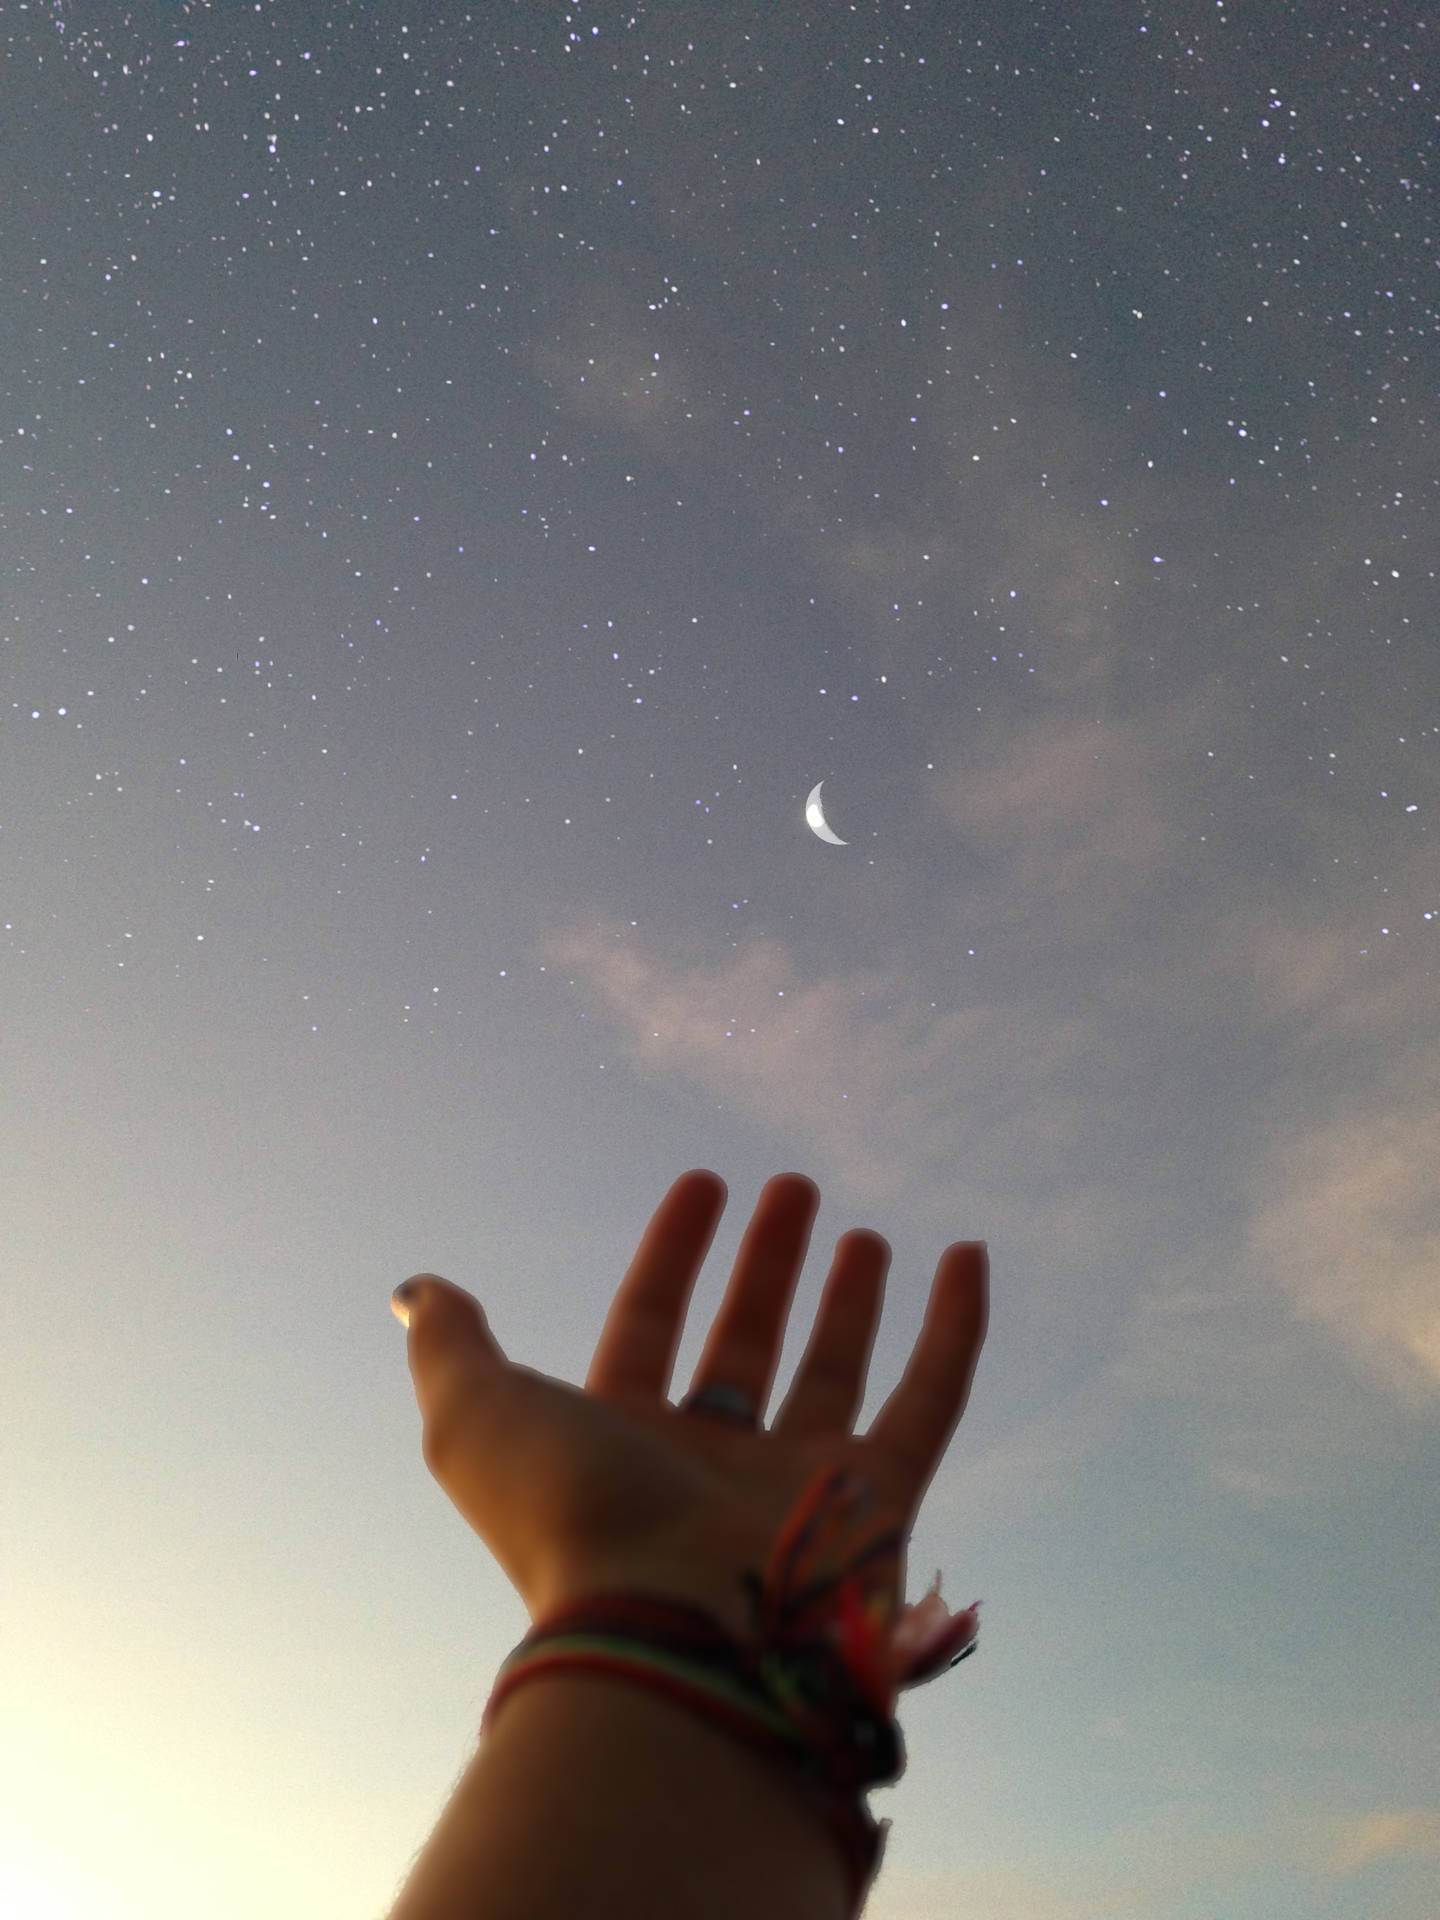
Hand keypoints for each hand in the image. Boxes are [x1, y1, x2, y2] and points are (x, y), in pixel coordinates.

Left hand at [393, 1170, 986, 1650]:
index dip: (673, 1253)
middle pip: (745, 1343)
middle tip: (794, 1190)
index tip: (704, 1181)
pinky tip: (969, 1256)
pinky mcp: (880, 1501)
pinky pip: (930, 1399)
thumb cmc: (569, 1519)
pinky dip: (955, 1329)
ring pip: (835, 1372)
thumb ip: (452, 1347)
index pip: (651, 1323)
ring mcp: (798, 1483)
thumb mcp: (477, 1416)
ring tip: (864, 1233)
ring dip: (850, 1299)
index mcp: (623, 1438)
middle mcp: (711, 1460)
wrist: (672, 1632)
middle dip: (766, 1267)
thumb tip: (416, 1288)